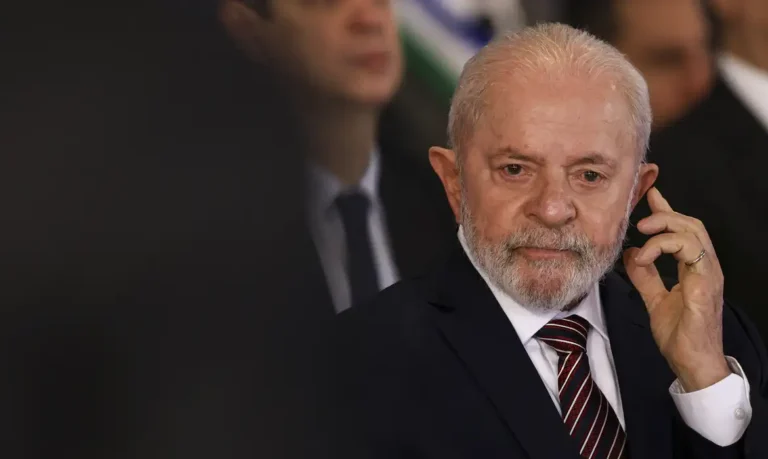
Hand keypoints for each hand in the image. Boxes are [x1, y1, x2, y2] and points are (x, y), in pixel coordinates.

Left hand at [623, 188, 729, 391]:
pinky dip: (666, 247)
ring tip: (641, 232)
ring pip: (694, 233)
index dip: (667, 211)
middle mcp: (705, 268)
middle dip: (665, 214)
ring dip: (665, 227)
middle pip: (692, 225)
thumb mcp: (654, 300)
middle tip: (639, 217)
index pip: (683, 231)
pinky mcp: (706, 285)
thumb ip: (645, 277)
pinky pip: (692, 254)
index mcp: (694, 269)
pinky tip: (645, 255)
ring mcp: (709, 275)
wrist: (692, 363)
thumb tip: (630, 254)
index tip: (650, 194)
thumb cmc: (680, 336)